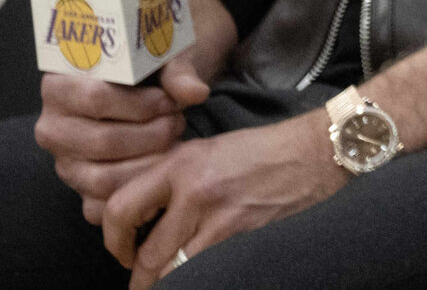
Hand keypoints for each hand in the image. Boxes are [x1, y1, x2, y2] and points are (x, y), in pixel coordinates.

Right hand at [36, 0, 238, 224]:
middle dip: (148, 136)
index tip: (169, 101)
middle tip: (177, 123)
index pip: (95, 99)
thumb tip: (195, 93)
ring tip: (173, 142)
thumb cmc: (152, 67)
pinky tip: (163, 170)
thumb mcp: (165, 56)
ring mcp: (65, 161)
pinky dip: (137, 192)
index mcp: (60, 84)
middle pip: (100, 142)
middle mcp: (53, 126)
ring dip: (147, 164)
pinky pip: (102, 205)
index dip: (140, 104)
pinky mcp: (81, 189)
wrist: (155, 85)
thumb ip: (178, 72)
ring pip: (101, 178)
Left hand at [103, 108, 345, 286]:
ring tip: (163, 286)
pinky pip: (202, 270)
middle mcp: (191, 188)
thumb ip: (172, 178)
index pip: (118, 208)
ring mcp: (217, 214)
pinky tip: (197, 280)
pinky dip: (194, 280)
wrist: (315, 150)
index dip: (112, 240)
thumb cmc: (263, 150)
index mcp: (178, 163)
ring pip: (169, 269)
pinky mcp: (241, 234)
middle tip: (140, 281)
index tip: (121, 250)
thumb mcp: (208, 151)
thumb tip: (139, 215)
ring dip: (162, 283)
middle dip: (138, 276)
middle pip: (143, 252)